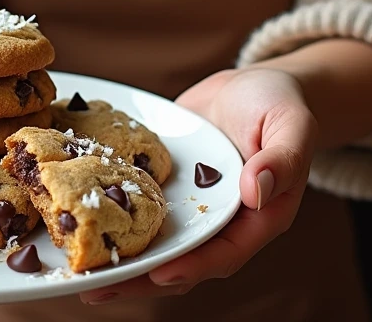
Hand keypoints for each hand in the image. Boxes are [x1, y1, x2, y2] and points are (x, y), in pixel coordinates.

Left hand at [80, 67, 316, 304]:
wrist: (254, 86)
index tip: (160, 273)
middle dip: (140, 276)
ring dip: (121, 256)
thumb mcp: (292, 126)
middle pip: (181, 258)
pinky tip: (82, 217)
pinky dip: (116, 213)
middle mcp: (220, 221)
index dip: (192, 266)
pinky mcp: (169, 185)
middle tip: (97, 286)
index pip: (223, 253)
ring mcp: (192, 205)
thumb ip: (282, 159)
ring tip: (79, 272)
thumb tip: (257, 190)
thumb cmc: (281, 105)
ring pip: (156, 239)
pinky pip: (143, 204)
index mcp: (257, 218)